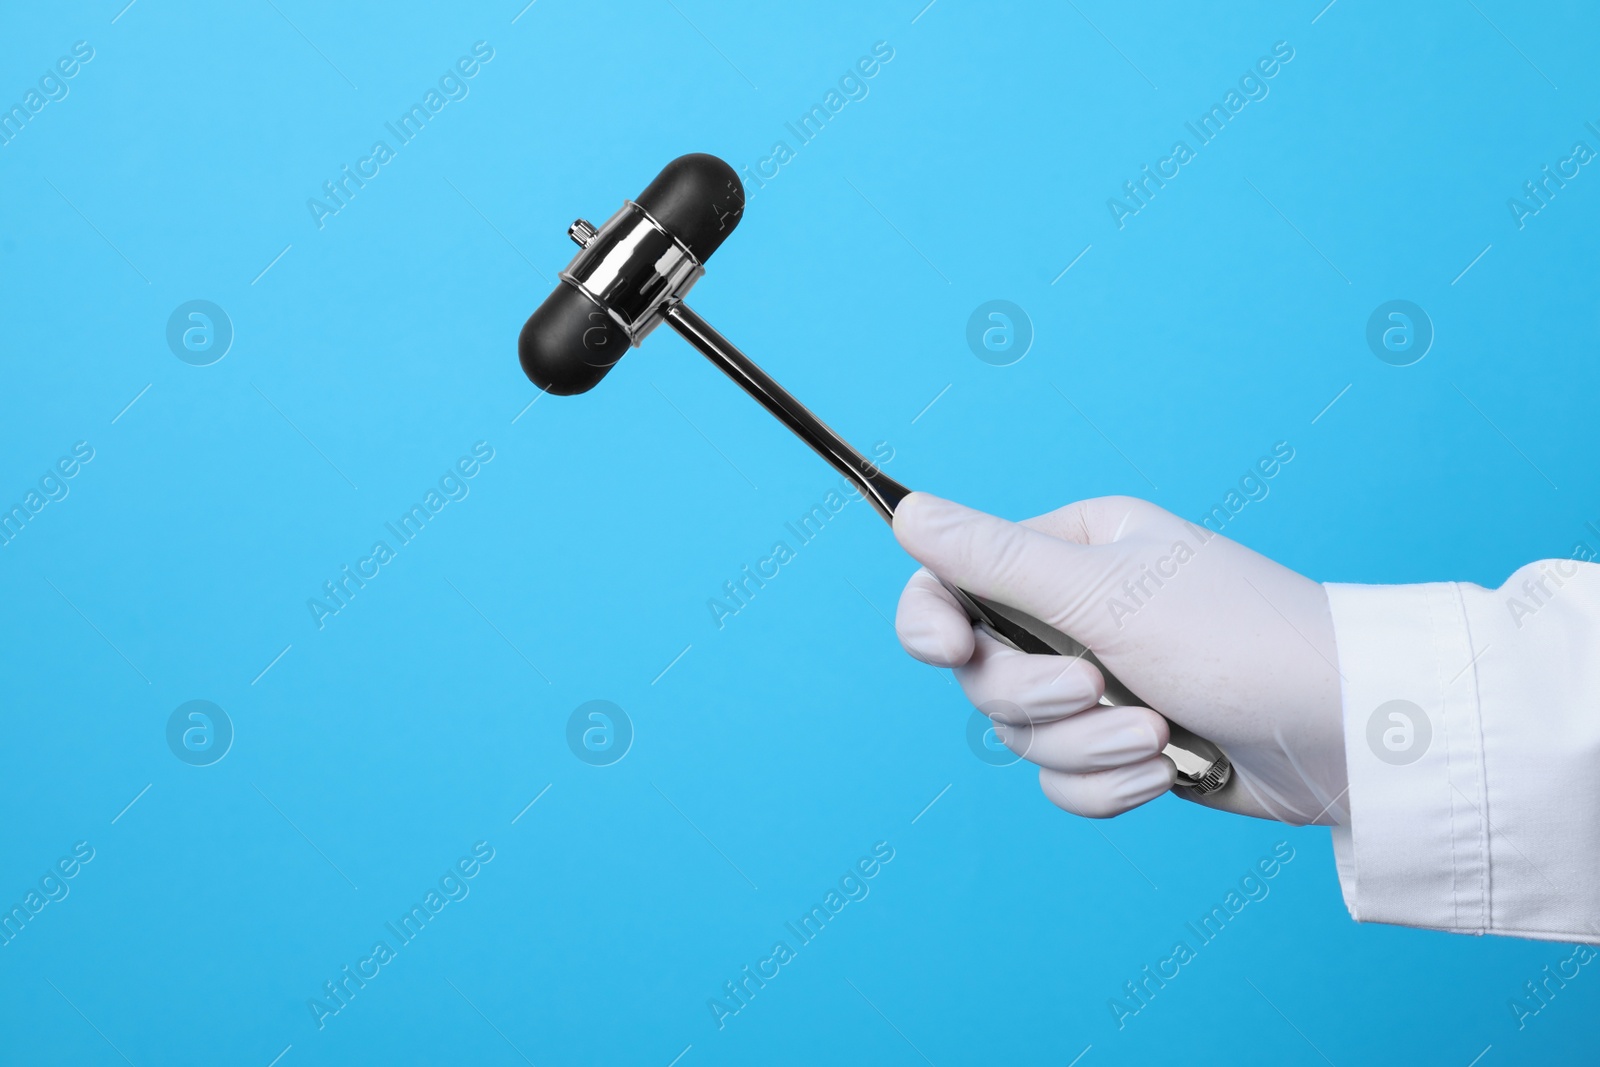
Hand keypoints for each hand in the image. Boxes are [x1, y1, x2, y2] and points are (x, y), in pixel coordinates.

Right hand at [892, 492, 1346, 823]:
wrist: (1344, 734)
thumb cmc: (1238, 639)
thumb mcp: (1105, 593)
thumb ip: (995, 559)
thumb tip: (907, 510)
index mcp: (1070, 550)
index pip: (954, 580)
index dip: (933, 621)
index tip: (946, 653)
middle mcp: (1076, 611)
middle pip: (981, 669)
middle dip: (1038, 697)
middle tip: (1097, 689)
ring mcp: (1100, 682)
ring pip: (1022, 733)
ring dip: (1086, 746)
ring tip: (1157, 737)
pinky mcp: (1122, 746)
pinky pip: (1062, 780)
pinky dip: (1108, 786)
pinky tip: (1167, 772)